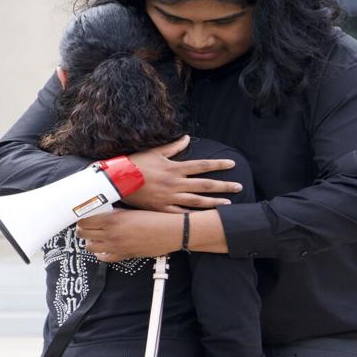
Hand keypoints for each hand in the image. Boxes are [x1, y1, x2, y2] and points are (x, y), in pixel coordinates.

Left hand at [77, 209, 184, 261]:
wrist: (170, 232)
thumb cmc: (155, 218)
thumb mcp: (132, 210)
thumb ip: (114, 212)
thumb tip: (101, 210)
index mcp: (112, 219)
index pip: (83, 220)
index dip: (80, 217)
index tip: (82, 214)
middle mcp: (111, 233)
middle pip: (82, 233)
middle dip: (81, 229)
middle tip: (86, 224)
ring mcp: (116, 246)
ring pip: (90, 246)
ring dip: (89, 240)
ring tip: (94, 235)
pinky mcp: (124, 254)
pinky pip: (104, 257)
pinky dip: (100, 253)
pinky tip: (103, 247)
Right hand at [123, 135, 242, 212]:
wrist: (117, 181)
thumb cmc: (135, 164)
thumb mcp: (154, 152)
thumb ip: (173, 147)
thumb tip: (186, 138)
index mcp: (175, 168)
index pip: (203, 165)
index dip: (219, 164)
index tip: (232, 164)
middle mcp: (176, 183)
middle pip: (205, 185)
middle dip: (224, 186)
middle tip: (239, 187)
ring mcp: (170, 197)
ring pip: (197, 201)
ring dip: (214, 202)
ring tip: (228, 205)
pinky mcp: (162, 208)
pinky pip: (181, 213)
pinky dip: (194, 215)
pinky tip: (205, 218)